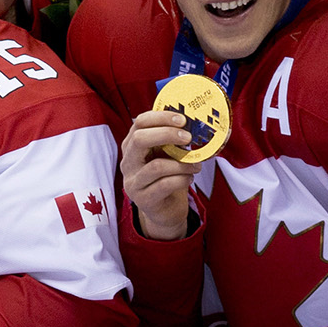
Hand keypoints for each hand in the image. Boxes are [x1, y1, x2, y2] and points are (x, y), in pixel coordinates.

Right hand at [120, 110, 203, 241]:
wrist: (165, 209)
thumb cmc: (168, 175)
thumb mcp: (169, 154)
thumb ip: (175, 140)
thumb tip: (200, 121)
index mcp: (133, 145)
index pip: (139, 123)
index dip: (160, 117)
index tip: (182, 119)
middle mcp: (128, 162)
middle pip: (139, 140)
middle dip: (167, 134)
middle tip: (188, 137)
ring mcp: (133, 182)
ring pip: (156, 166)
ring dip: (183, 164)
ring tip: (196, 165)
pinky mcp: (144, 199)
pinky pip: (165, 185)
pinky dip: (183, 179)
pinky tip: (189, 178)